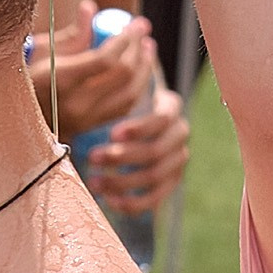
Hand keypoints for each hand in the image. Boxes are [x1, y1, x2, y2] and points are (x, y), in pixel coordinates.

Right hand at [30, 1, 156, 137]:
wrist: (11, 117)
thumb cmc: (24, 75)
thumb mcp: (42, 50)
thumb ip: (72, 33)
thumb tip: (90, 7)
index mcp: (61, 81)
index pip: (106, 60)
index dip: (124, 40)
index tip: (133, 23)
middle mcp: (75, 105)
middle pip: (122, 76)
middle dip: (138, 50)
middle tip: (142, 29)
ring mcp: (85, 121)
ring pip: (130, 95)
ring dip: (143, 69)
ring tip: (146, 48)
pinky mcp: (90, 129)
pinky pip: (124, 108)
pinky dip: (135, 87)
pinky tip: (137, 71)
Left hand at [86, 81, 189, 215]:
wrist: (137, 124)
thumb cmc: (122, 103)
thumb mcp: (124, 91)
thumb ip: (115, 89)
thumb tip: (120, 69)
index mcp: (172, 107)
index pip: (162, 119)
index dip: (138, 129)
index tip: (111, 134)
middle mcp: (180, 134)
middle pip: (156, 151)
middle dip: (122, 157)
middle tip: (92, 157)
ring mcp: (178, 160)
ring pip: (155, 176)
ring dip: (122, 181)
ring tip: (94, 182)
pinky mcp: (171, 183)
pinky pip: (156, 198)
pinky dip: (133, 203)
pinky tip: (111, 201)